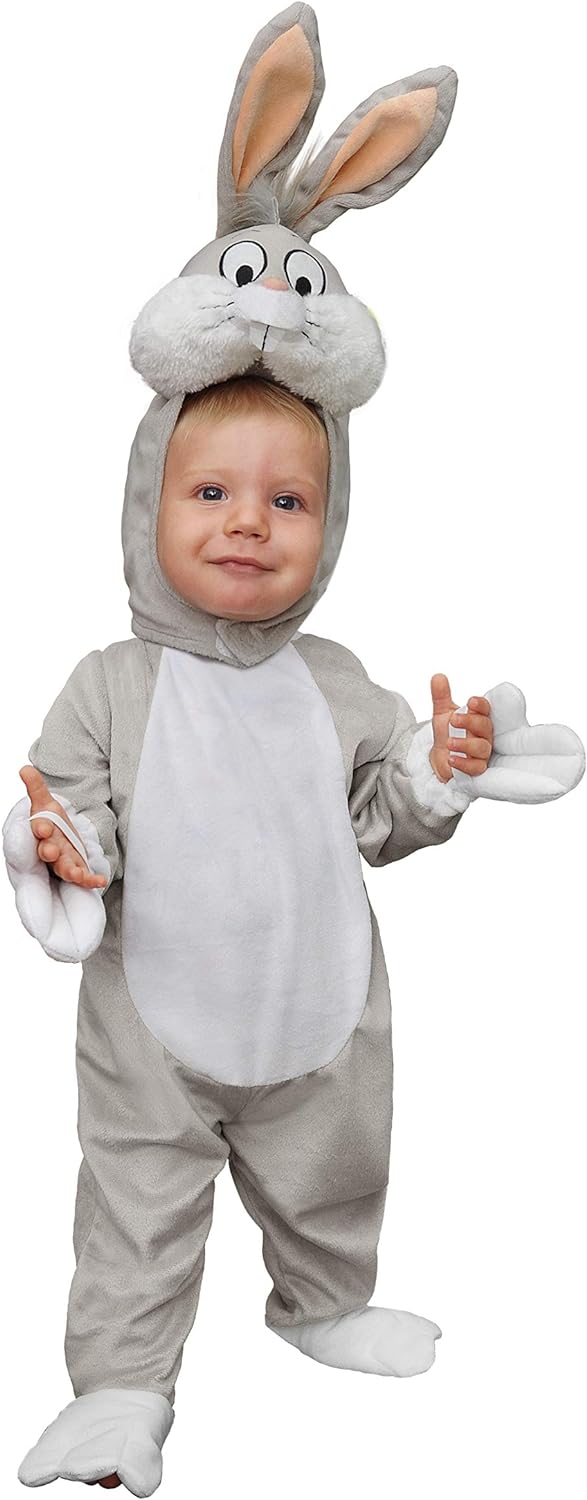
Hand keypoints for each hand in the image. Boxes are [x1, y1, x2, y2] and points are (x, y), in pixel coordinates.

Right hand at [18, 765, 106, 888]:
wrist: (60, 840)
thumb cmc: (51, 823)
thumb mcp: (45, 802)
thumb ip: (36, 787)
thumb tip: (25, 768)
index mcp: (42, 832)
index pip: (38, 829)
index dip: (40, 828)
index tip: (43, 827)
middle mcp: (50, 849)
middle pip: (48, 852)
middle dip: (49, 852)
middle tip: (51, 852)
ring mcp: (63, 862)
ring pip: (64, 868)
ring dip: (70, 871)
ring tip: (76, 874)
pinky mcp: (76, 870)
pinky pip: (83, 878)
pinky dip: (91, 881)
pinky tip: (100, 881)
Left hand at [428, 674, 492, 783]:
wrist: (441, 759)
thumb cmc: (449, 735)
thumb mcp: (442, 714)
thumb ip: (441, 696)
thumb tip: (438, 676)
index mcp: (478, 719)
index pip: (486, 710)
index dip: (481, 705)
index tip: (470, 701)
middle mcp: (484, 735)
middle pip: (486, 727)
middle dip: (471, 722)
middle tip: (453, 720)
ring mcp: (482, 753)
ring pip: (483, 748)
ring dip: (466, 744)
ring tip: (449, 742)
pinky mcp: (476, 769)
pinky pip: (476, 768)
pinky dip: (464, 763)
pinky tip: (451, 758)